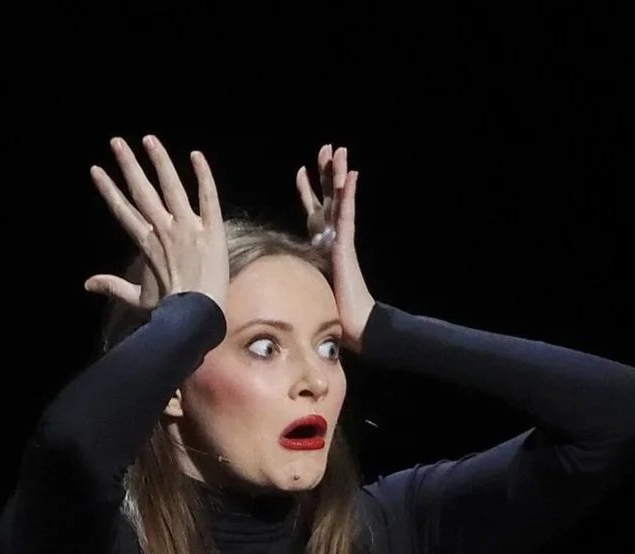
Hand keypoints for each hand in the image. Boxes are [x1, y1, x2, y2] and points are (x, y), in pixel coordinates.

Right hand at [85, 136, 227, 313]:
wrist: (197, 316)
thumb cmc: (169, 309)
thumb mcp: (138, 298)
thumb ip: (112, 286)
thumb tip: (86, 285)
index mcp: (146, 243)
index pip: (123, 210)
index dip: (109, 190)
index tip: (97, 170)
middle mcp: (164, 230)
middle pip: (142, 192)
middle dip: (128, 165)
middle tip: (116, 142)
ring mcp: (188, 228)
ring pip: (171, 187)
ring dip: (159, 161)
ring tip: (149, 140)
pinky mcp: (212, 230)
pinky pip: (207, 197)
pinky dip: (203, 176)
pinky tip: (196, 155)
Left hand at [296, 143, 376, 346]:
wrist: (355, 324)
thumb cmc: (335, 310)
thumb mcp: (309, 285)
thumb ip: (299, 273)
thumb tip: (278, 277)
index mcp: (324, 244)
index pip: (315, 211)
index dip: (307, 191)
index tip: (300, 171)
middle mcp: (334, 237)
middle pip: (329, 197)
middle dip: (326, 173)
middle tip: (325, 148)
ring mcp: (342, 239)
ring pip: (340, 199)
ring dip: (339, 174)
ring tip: (339, 151)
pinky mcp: (346, 245)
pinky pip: (346, 214)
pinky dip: (347, 195)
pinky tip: (349, 176)